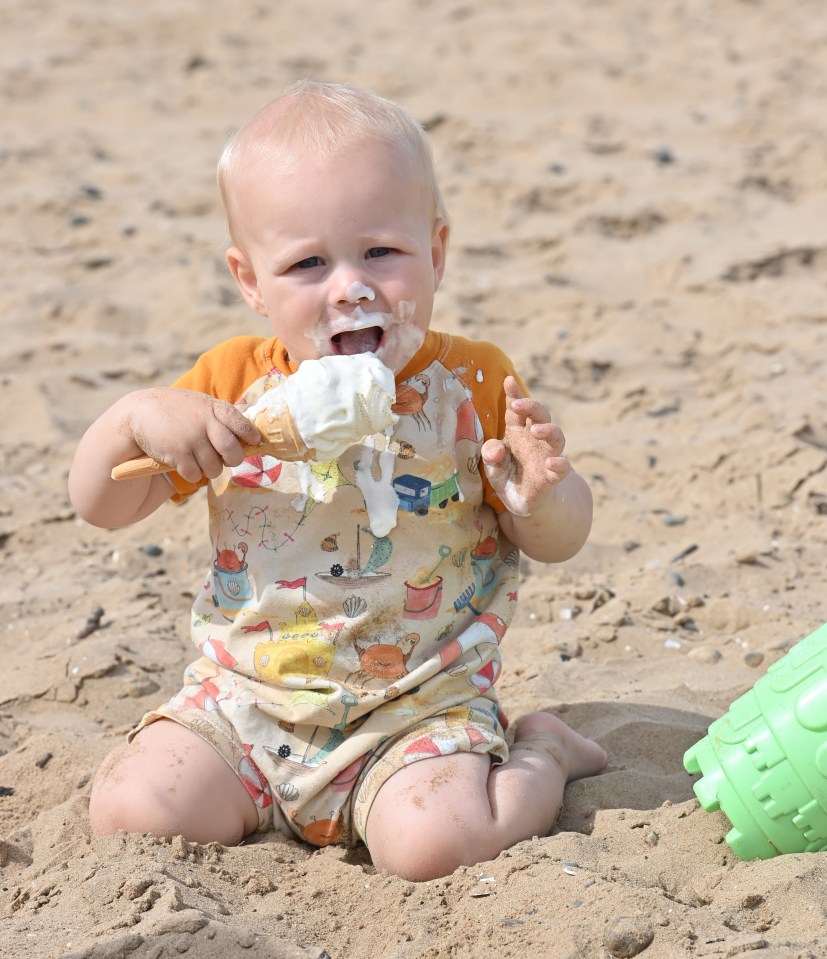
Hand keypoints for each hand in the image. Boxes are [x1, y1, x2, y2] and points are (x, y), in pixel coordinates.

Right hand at [123, 388, 260, 482]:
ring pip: (215, 468)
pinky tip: (185, 463)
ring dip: (210, 469)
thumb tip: (249, 438)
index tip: (254, 442)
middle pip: (232, 451)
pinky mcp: (177, 454)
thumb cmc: (177, 410)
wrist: (140, 412)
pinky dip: (193, 474)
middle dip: (233, 460)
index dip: (250, 435)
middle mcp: (204, 423)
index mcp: (213, 408)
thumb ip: (220, 417)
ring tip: (200, 459)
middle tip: (226, 459)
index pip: (240, 423)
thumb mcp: (200, 405)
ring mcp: (191, 439)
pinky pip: (196, 475)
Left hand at [481, 376, 569, 515]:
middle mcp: (535, 440)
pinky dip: (559, 464)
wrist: (525, 502)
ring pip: (556, 436)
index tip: (508, 381)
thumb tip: (495, 449)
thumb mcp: (493, 467)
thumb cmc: (508, 476)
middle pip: (540, 415)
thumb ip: (491, 456)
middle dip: (532, 406)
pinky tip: (551, 463)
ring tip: (536, 430)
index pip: (517, 410)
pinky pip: (562, 467)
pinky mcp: (553, 476)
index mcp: (517, 432)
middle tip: (519, 404)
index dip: (514, 394)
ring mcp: (546, 456)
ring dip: (548, 429)